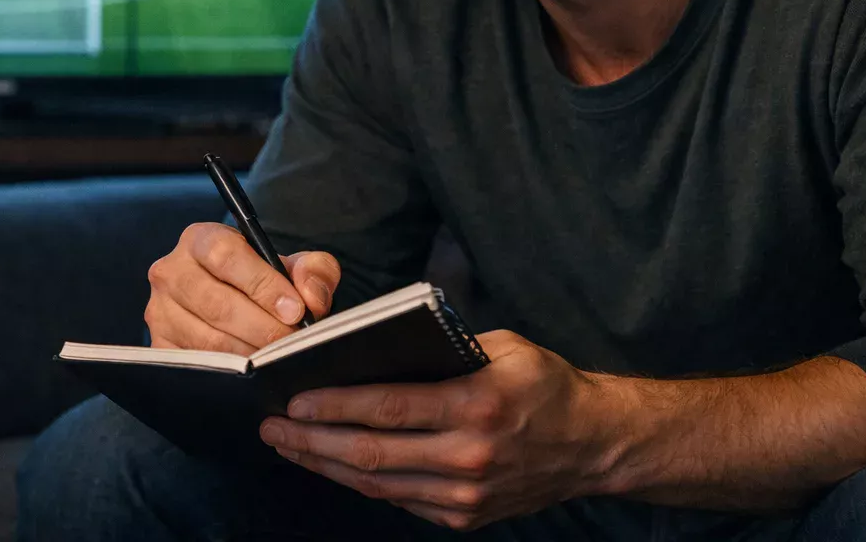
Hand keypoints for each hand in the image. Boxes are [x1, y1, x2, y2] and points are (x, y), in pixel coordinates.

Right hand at [144, 222, 340, 355]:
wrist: (237, 302)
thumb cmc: (264, 281)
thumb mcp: (294, 266)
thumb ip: (313, 271)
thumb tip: (311, 298)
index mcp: (201, 239)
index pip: (226, 256)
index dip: (263, 284)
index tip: (294, 310)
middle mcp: (171, 271)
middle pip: (217, 303)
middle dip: (262, 327)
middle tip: (292, 342)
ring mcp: (160, 310)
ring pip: (206, 339)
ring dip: (248, 353)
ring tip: (277, 359)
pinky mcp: (159, 345)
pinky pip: (194, 364)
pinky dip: (227, 372)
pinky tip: (252, 374)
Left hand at [257, 330, 616, 531]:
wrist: (593, 444)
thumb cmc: (545, 385)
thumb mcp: (503, 347)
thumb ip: (444, 350)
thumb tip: (376, 348)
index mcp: (477, 404)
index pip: (388, 407)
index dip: (334, 405)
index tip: (293, 398)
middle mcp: (468, 455)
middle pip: (371, 452)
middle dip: (311, 440)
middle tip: (273, 427)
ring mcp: (464, 494)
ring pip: (377, 483)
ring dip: (325, 464)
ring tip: (289, 445)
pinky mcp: (463, 517)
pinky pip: (399, 499)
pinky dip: (360, 481)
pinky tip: (333, 463)